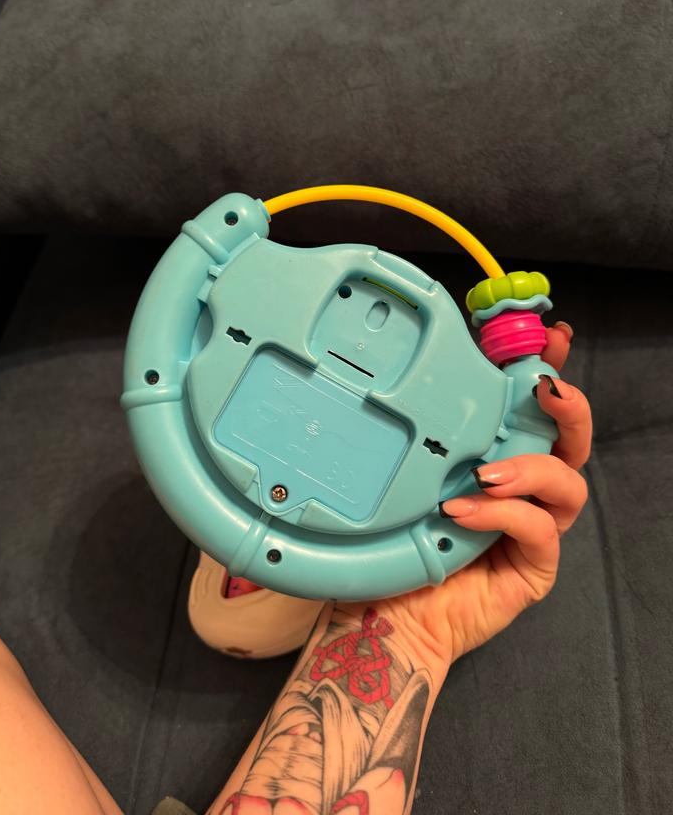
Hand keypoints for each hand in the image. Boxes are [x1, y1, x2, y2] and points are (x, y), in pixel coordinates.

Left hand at [360, 322, 591, 671]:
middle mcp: (521, 489)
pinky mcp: (532, 567)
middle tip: (546, 390)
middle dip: (569, 408)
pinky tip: (464, 510)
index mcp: (496, 457)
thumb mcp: (403, 472)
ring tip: (484, 474)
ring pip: (567, 483)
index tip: (554, 337)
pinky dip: (504, 514)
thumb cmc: (388, 541)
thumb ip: (425, 432)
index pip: (534, 408)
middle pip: (571, 441)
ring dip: (530, 467)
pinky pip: (539, 530)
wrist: (381, 614)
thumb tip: (422, 374)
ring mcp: (531, 528)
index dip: (550, 369)